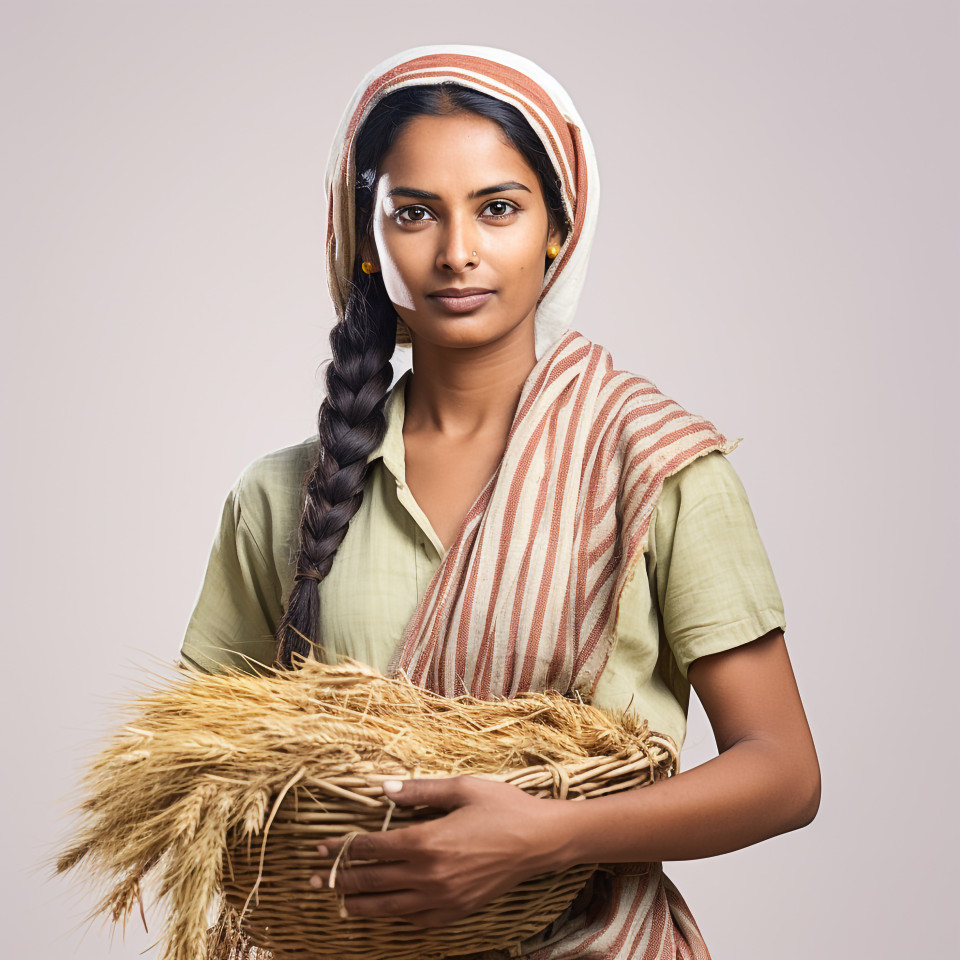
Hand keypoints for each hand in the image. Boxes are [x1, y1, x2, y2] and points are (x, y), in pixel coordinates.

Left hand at [309, 776, 569, 927]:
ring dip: (360, 905)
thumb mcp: (462, 788)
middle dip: (339, 880)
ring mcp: (443, 898)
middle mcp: (430, 875)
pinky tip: (387, 913)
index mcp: (427, 841)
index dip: (342, 847)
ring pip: (390, 908)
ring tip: (340, 904)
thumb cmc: (503, 807)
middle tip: (313, 880)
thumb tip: (384, 788)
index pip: (371, 848)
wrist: (540, 841)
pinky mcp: (458, 911)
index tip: (319, 847)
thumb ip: (420, 791)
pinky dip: (396, 918)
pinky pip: (418, 921)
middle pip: (373, 881)